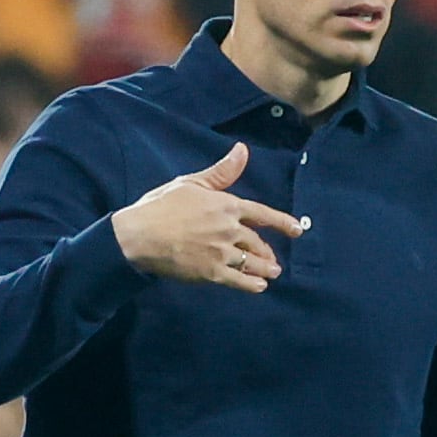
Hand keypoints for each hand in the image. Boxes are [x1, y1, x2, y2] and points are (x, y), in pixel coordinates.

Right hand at [110, 143, 301, 292]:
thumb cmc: (161, 206)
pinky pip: (238, 280)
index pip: (262, 215)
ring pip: (252, 262)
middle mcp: (229, 229)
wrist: (139, 235)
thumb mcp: (191, 183)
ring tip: (272, 274)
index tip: (297, 230)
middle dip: (268, 253)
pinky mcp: (211, 272)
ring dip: (265, 269)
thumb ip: (221, 172)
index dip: (282, 223)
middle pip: (257, 242)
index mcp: (226, 205)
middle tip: (274, 261)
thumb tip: (242, 149)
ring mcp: (221, 252)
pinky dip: (251, 284)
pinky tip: (259, 287)